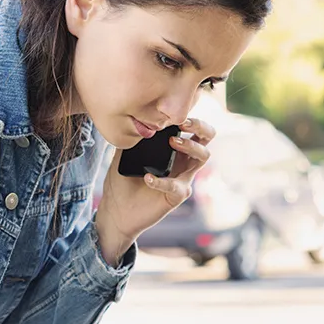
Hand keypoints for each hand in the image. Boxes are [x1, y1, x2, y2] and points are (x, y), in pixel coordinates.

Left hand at [95, 117, 216, 256]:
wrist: (116, 212)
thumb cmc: (121, 182)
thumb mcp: (123, 153)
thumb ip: (132, 136)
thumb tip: (133, 115)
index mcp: (172, 149)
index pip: (192, 128)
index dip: (190, 117)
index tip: (175, 112)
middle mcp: (182, 161)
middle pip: (207, 138)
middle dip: (201, 127)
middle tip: (183, 124)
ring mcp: (182, 178)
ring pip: (202, 158)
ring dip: (190, 146)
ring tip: (171, 143)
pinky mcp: (176, 196)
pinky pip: (177, 186)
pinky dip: (162, 181)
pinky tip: (148, 178)